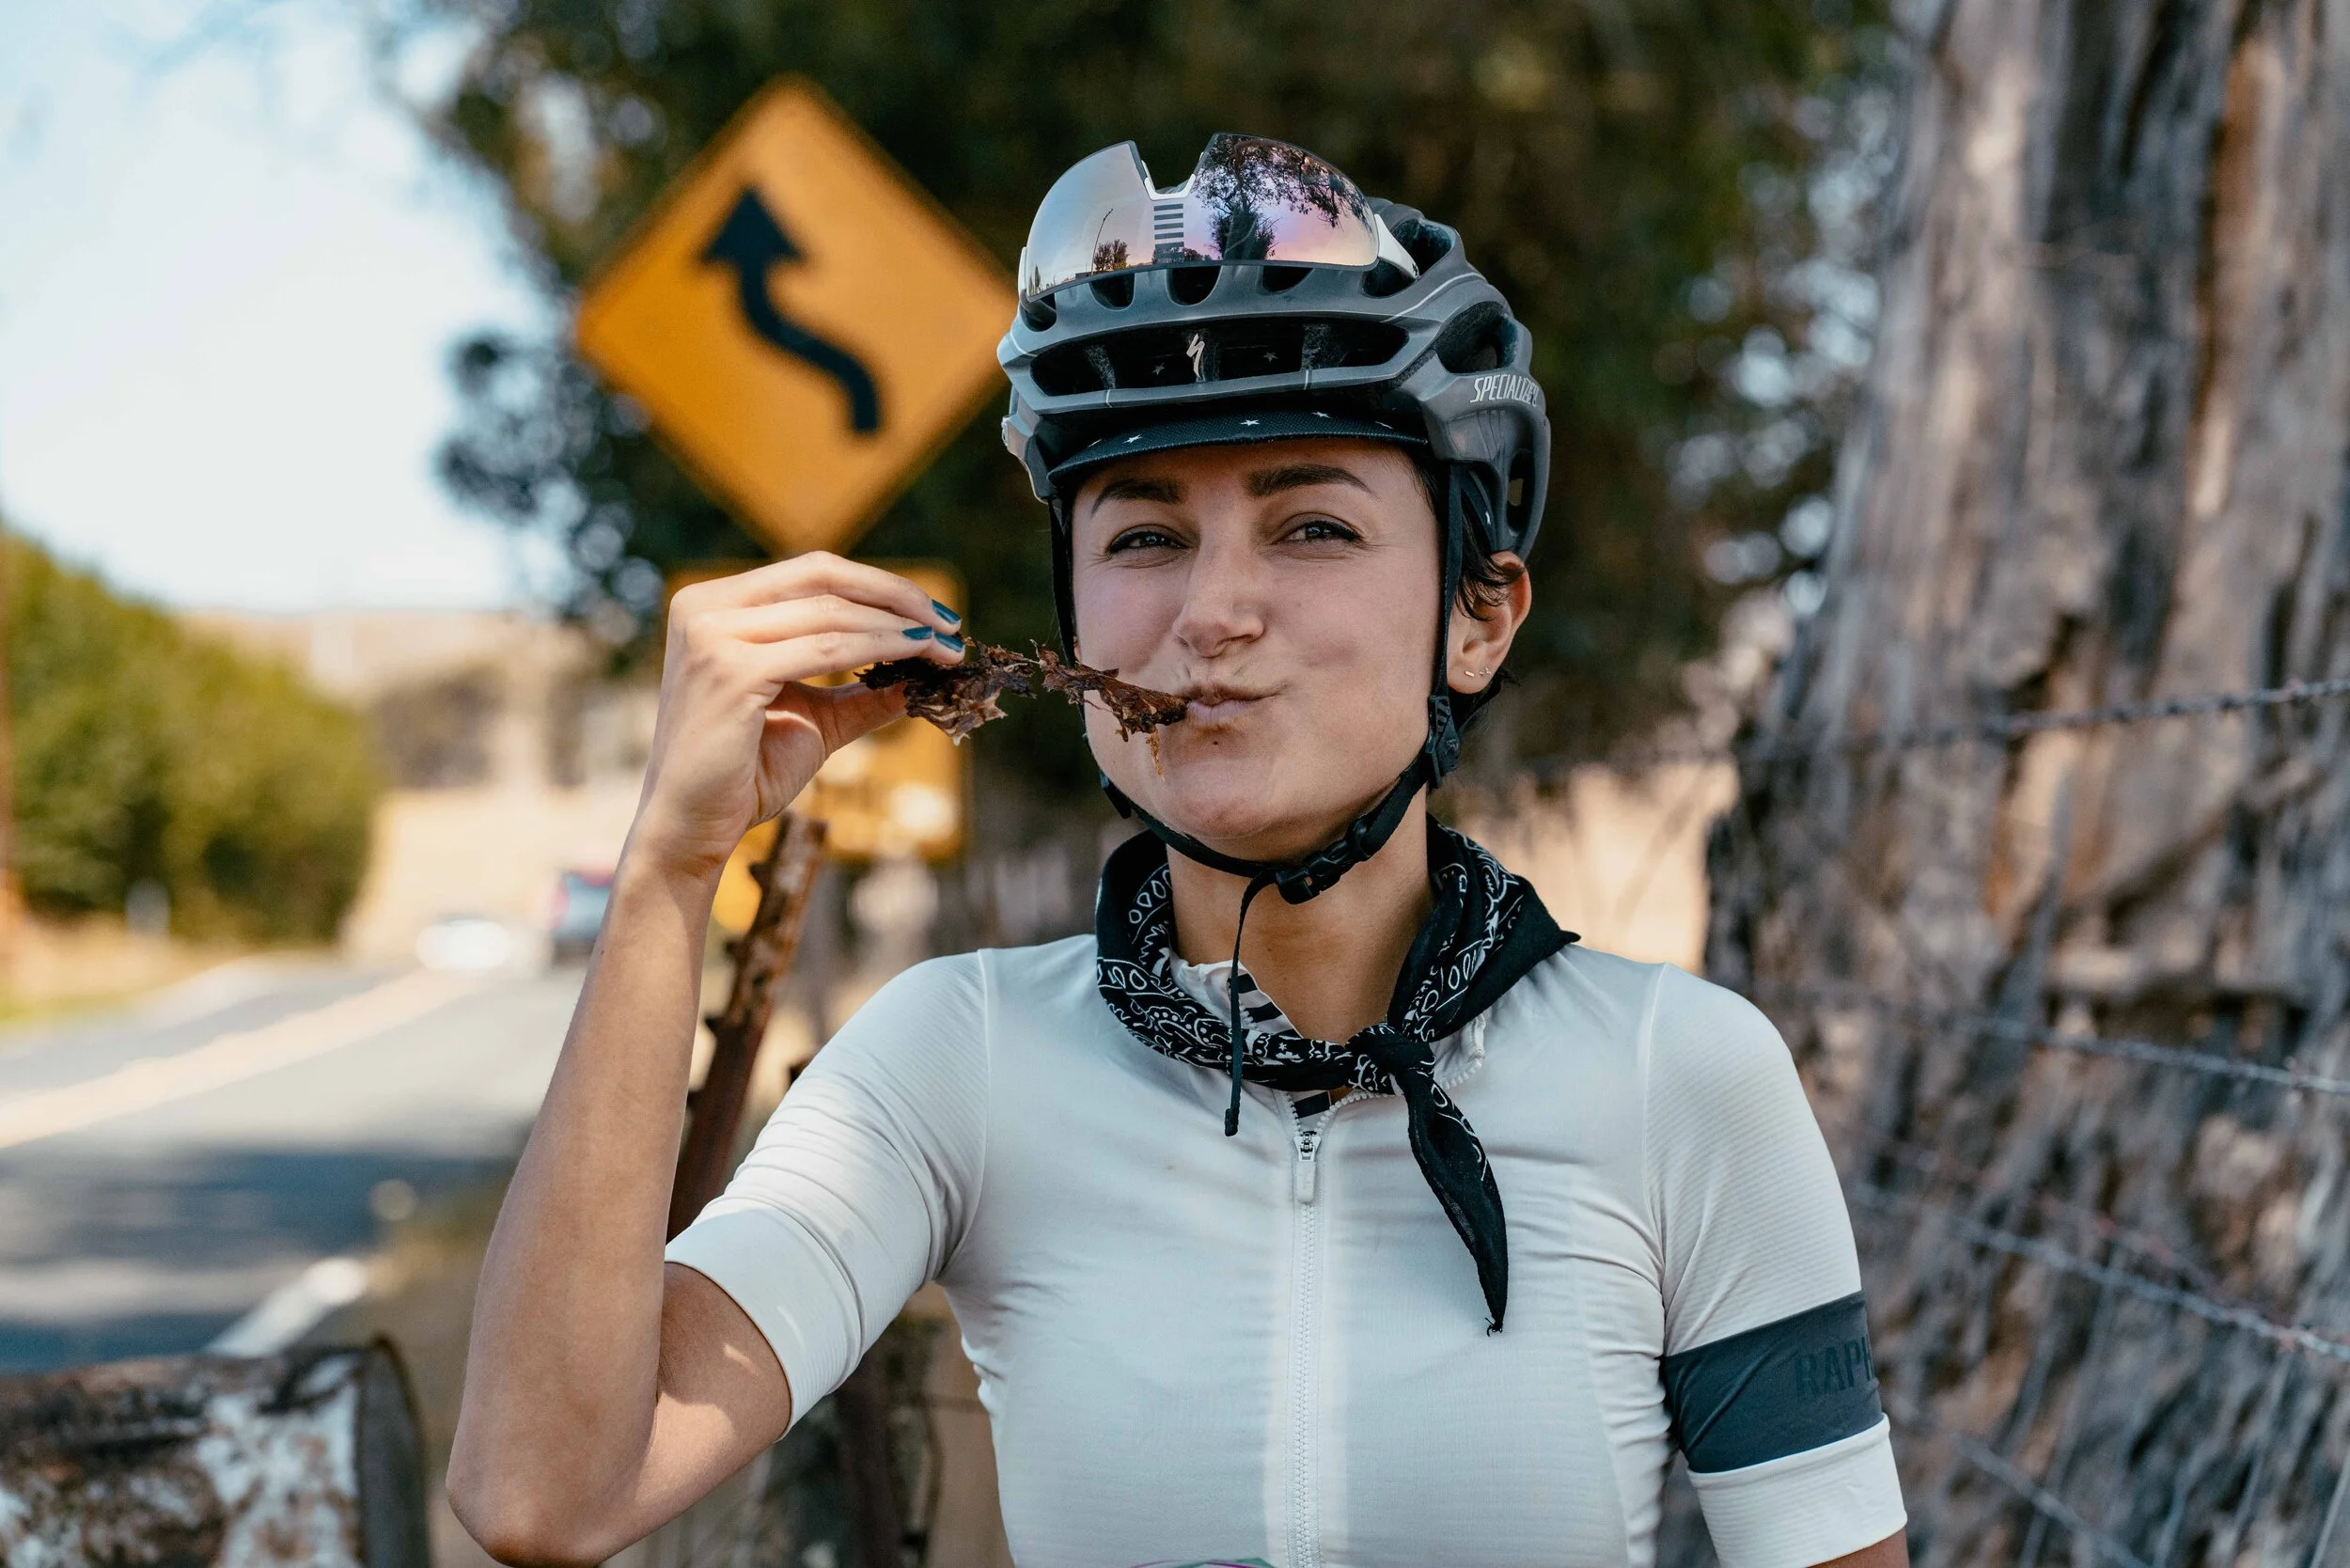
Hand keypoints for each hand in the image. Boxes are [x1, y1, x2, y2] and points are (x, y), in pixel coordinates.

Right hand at [628, 555, 961, 877]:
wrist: (690, 827)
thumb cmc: (743, 774)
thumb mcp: (813, 719)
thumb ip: (860, 691)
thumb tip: (924, 671)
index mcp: (713, 605)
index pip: (812, 572)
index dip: (879, 585)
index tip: (933, 612)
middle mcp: (704, 607)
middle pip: (823, 576)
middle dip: (897, 597)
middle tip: (951, 623)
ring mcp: (712, 635)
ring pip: (831, 613)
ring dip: (899, 628)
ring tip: (945, 650)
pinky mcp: (729, 670)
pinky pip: (826, 649)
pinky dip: (880, 649)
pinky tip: (916, 661)